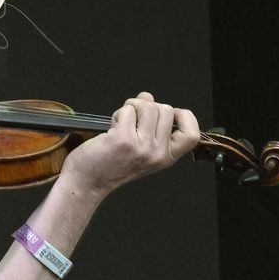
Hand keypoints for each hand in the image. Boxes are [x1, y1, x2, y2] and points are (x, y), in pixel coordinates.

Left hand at [63, 91, 202, 196]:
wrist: (87, 182)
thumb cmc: (110, 166)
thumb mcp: (140, 150)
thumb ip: (151, 126)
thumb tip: (148, 97)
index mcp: (166, 157)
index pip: (192, 134)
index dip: (184, 117)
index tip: (169, 115)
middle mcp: (157, 153)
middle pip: (166, 110)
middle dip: (147, 107)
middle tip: (132, 120)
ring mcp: (141, 146)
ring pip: (148, 106)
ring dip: (132, 107)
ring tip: (121, 122)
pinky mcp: (123, 139)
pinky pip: (128, 110)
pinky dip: (118, 113)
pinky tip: (112, 127)